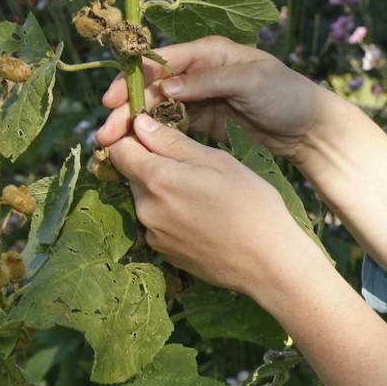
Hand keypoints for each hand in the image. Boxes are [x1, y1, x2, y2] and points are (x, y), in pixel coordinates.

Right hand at [95, 35, 332, 159]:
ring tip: (112, 145)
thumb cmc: (286, 94)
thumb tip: (167, 88)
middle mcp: (200, 72)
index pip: (162, 61)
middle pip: (154, 87)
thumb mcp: (251, 81)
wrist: (311, 128)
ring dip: (135, 126)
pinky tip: (137, 151)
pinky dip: (154, 137)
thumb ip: (209, 82)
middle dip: (128, 108)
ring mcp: (201, 98)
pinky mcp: (205, 122)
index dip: (135, 79)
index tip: (112, 100)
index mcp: (209, 52)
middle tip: (106, 132)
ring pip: (158, 109)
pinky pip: (172, 127)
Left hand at [104, 113, 310, 297]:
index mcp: (156, 179)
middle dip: (154, 166)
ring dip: (165, 192)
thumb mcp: (217, 161)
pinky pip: (158, 224)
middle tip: (194, 169)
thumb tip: (140, 124)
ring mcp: (153, 234)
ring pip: (147, 200)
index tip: (159, 139)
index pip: (119, 149)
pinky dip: (172, 216)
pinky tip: (203, 219)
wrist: (267, 261)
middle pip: (133, 176)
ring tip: (204, 197)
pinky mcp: (163, 253)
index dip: (136, 139)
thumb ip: (173, 142)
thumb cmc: (251, 204)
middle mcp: (145, 208)